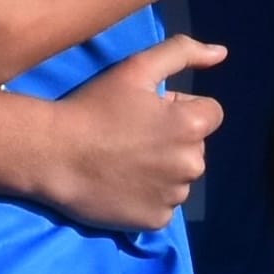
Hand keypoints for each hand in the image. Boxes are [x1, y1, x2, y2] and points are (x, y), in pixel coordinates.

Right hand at [46, 34, 224, 230]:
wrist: (51, 154)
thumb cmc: (93, 107)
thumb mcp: (135, 68)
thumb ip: (181, 52)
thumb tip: (221, 52)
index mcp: (191, 127)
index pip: (209, 113)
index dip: (178, 108)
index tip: (145, 111)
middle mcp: (191, 165)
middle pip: (194, 147)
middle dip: (172, 140)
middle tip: (130, 136)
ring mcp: (173, 197)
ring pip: (179, 177)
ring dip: (161, 169)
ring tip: (122, 162)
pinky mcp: (155, 221)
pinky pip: (162, 204)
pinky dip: (147, 196)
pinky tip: (120, 184)